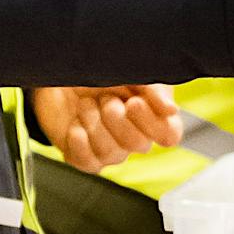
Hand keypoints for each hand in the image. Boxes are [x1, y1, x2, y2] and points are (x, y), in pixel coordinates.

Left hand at [32, 85, 182, 174]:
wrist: (61, 73)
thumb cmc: (101, 70)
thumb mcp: (131, 71)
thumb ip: (154, 89)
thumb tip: (171, 110)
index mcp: (154, 115)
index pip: (169, 135)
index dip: (152, 123)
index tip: (133, 102)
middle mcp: (136, 136)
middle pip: (138, 144)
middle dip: (116, 118)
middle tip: (104, 98)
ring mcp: (111, 150)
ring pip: (111, 154)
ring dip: (94, 124)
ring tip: (86, 104)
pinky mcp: (85, 157)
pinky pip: (89, 163)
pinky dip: (79, 143)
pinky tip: (75, 125)